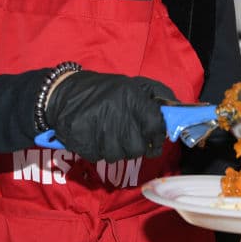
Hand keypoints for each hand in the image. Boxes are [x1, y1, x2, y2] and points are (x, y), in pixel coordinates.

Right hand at [45, 71, 172, 161]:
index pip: (156, 125)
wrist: (62, 93)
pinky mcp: (82, 140)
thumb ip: (157, 95)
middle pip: (138, 148)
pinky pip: (98, 157)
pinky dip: (96, 151)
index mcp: (132, 96)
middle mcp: (117, 112)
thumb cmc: (103, 91)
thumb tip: (178, 110)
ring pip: (118, 156)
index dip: (157, 136)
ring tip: (107, 134)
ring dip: (114, 149)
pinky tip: (92, 136)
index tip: (153, 139)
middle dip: (134, 146)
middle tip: (126, 136)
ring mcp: (99, 128)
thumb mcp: (132, 85)